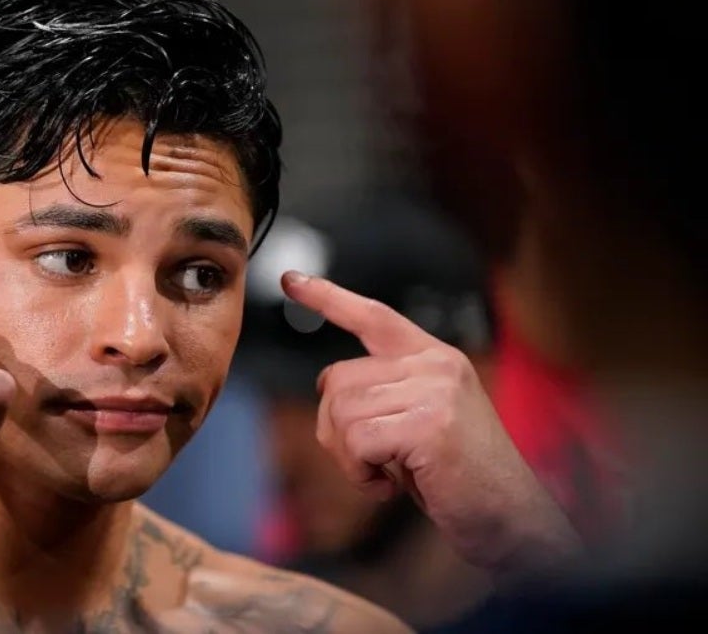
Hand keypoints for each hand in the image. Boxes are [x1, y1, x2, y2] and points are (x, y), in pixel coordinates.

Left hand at [282, 272, 580, 573]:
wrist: (512, 522)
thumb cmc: (459, 479)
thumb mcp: (418, 422)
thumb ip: (383, 394)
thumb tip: (328, 386)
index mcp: (435, 358)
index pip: (373, 316)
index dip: (328, 297)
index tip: (290, 279)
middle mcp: (436, 364)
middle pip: (337, 380)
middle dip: (335, 430)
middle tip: (369, 462)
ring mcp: (436, 391)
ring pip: (341, 412)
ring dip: (349, 457)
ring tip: (385, 475)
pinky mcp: (429, 424)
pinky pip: (356, 441)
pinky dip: (360, 474)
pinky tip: (390, 487)